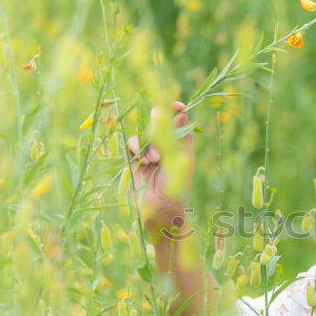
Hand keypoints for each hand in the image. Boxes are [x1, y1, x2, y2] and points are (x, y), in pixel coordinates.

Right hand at [125, 101, 195, 237]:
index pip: (180, 121)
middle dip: (159, 123)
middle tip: (159, 120)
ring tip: (155, 159)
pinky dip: (136, 147)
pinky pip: (133, 144)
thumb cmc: (176, 187)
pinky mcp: (135, 160)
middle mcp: (166, 146)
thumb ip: (178, 136)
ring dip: (149, 143)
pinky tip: (142, 159)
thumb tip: (180, 112)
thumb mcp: (181, 160)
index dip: (177, 111)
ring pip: (144, 133)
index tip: (177, 105)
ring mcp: (150, 152)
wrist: (160, 210)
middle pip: (160, 123)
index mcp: (182, 145)